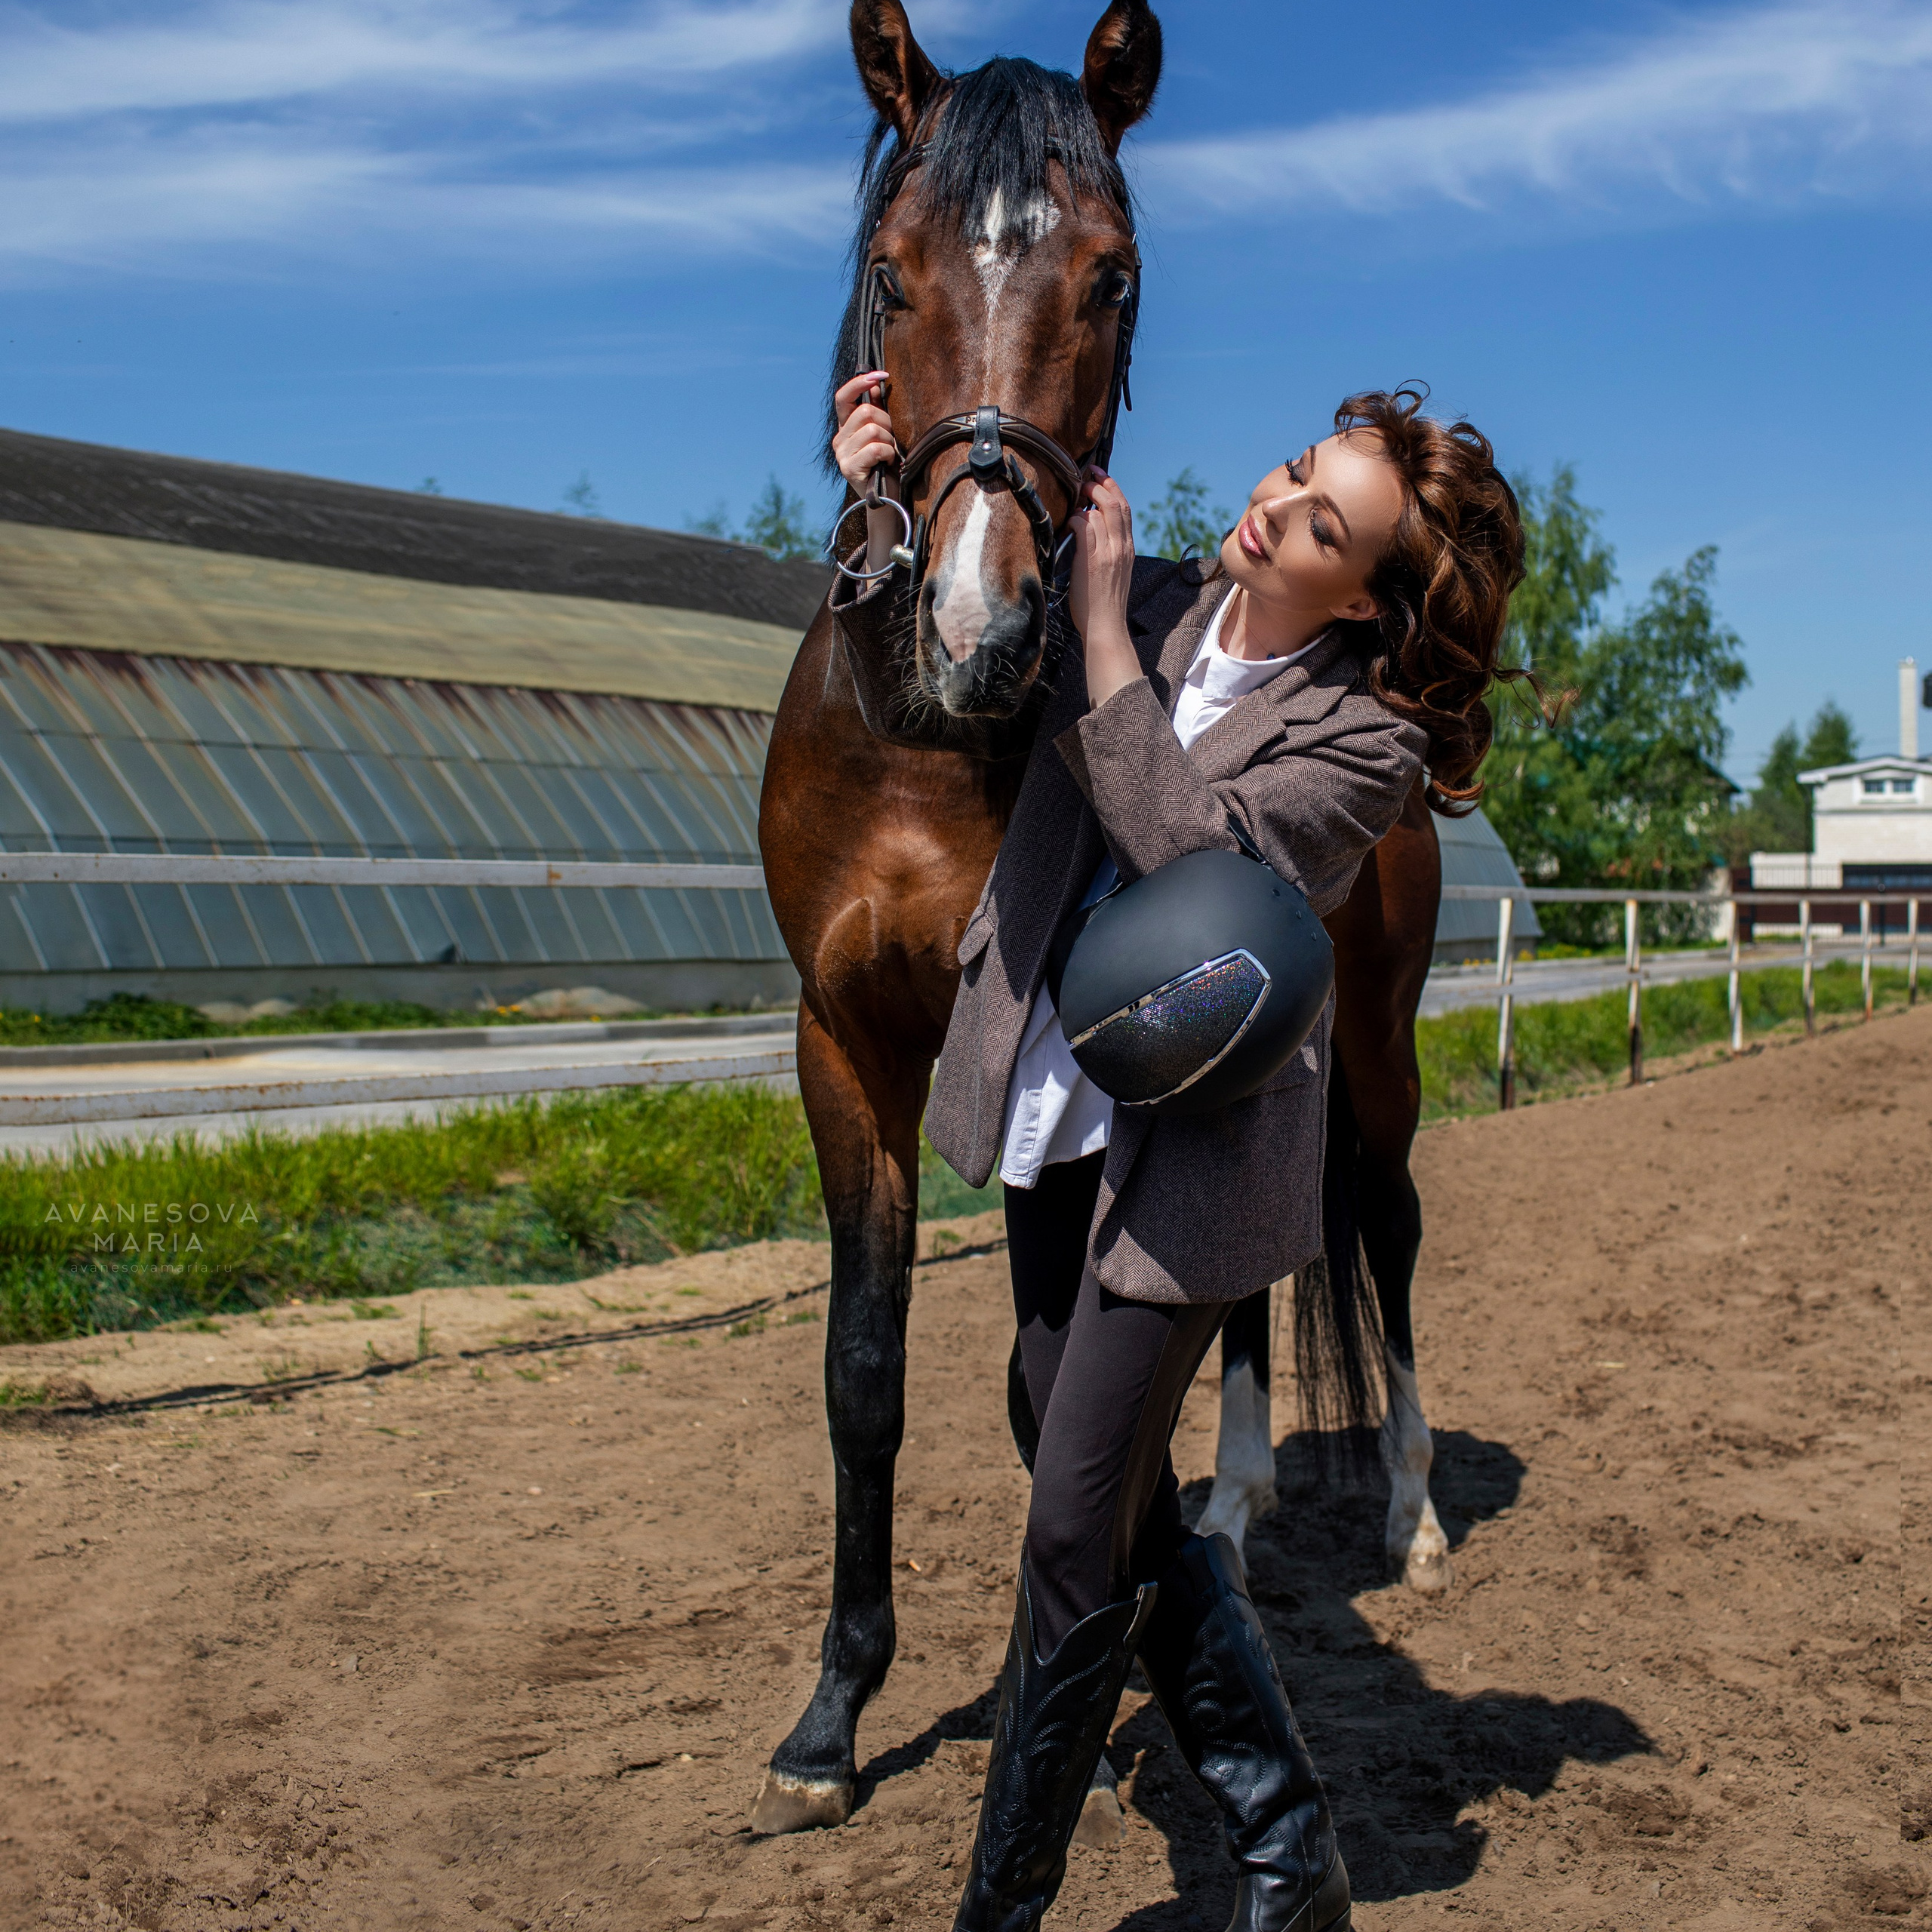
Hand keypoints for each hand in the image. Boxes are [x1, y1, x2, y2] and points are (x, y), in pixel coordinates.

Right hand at [832, 370, 895, 493]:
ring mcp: (842, 455)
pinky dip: (888, 453)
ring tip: (890, 453)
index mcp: (845, 427)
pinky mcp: (849, 469)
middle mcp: (839, 439)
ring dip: (889, 440)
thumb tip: (876, 386)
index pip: (843, 397)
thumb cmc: (889, 465)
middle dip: (886, 422)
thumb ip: (877, 411)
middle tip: (893, 439)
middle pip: (865, 411)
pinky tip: (888, 462)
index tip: (881, 374)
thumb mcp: (885, 434)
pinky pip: (874, 448)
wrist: (889, 498)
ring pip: (872, 429)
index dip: (859, 382)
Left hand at [1069, 470, 1141, 705]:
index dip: (1113, 489)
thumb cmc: (1103, 605)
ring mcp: (1108, 551)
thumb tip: (1090, 533)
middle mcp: (1122, 546)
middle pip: (1116, 503)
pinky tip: (1068, 522)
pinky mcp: (1092, 558)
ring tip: (1075, 494)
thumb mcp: (1113, 573)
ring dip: (1085, 498)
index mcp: (1128, 549)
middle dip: (1101, 484)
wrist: (1106, 627)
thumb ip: (1107, 551)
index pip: (1126, 509)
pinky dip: (1075, 518)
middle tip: (1086, 476)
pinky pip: (1084, 525)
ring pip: (1101, 510)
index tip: (1100, 477)